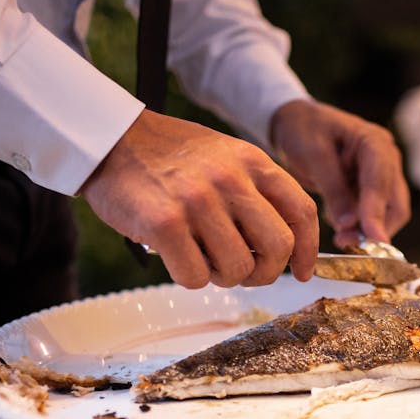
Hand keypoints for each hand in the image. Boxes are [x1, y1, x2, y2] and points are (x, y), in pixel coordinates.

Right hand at [80, 109, 318, 288]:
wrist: (110, 140)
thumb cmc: (167, 156)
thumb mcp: (223, 156)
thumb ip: (254, 191)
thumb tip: (283, 247)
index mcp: (251, 161)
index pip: (302, 211)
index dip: (309, 249)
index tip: (303, 270)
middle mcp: (230, 179)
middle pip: (278, 247)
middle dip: (266, 272)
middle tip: (245, 272)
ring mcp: (198, 201)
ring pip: (238, 269)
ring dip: (222, 276)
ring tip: (201, 256)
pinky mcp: (165, 224)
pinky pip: (196, 277)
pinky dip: (189, 277)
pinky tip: (176, 256)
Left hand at [269, 99, 410, 248]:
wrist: (294, 124)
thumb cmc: (303, 130)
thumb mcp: (314, 156)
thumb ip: (333, 189)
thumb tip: (349, 224)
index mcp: (375, 143)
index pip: (382, 181)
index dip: (377, 212)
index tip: (373, 238)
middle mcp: (386, 160)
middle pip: (395, 203)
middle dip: (376, 227)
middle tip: (347, 243)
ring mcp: (379, 176)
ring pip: (386, 214)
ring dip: (366, 231)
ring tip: (340, 239)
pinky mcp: (368, 190)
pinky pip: (370, 216)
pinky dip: (358, 228)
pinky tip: (340, 229)